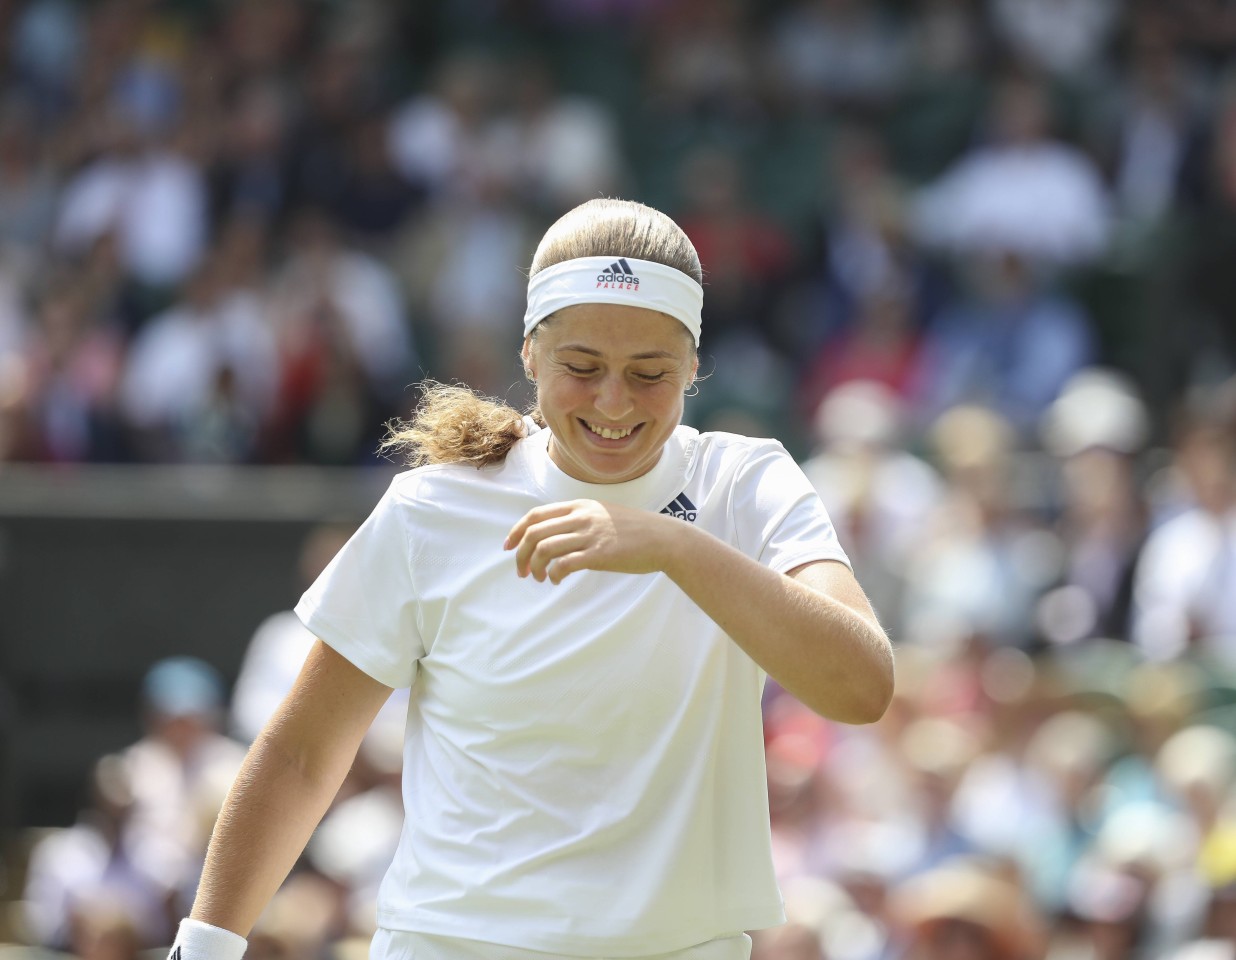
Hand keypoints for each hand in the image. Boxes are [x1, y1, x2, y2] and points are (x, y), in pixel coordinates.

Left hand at [503, 499, 676, 583]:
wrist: (663, 539)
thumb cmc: (634, 530)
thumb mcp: (603, 514)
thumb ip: (579, 519)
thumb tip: (555, 535)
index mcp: (579, 506)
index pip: (535, 516)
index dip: (516, 532)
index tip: (508, 547)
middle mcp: (580, 517)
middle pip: (534, 533)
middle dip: (520, 554)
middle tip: (521, 571)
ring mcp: (589, 535)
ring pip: (544, 549)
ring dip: (534, 567)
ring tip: (538, 578)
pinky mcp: (599, 554)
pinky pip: (563, 564)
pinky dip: (553, 574)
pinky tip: (556, 580)